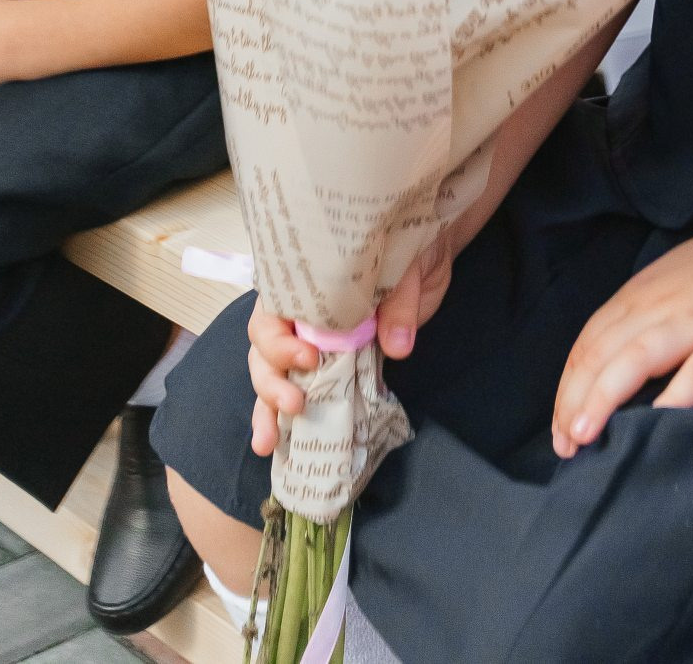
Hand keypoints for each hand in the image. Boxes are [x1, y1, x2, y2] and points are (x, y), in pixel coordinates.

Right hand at [247, 234, 455, 457]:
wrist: (426, 258)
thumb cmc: (407, 249)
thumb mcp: (406, 266)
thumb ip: (399, 302)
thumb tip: (397, 345)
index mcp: (307, 280)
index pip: (274, 310)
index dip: (281, 339)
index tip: (309, 359)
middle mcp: (300, 314)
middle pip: (265, 349)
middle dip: (271, 381)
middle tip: (295, 404)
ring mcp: (312, 342)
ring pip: (274, 374)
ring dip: (268, 408)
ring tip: (266, 442)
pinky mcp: (333, 365)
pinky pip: (304, 389)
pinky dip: (289, 418)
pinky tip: (279, 443)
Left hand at [551, 226, 692, 457]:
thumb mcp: (676, 279)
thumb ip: (647, 312)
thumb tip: (616, 358)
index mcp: (642, 291)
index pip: (589, 340)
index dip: (569, 384)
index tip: (559, 423)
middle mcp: (658, 305)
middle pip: (600, 354)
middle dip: (572, 401)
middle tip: (563, 445)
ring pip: (632, 361)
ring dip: (601, 401)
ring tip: (581, 438)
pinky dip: (670, 400)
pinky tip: (652, 426)